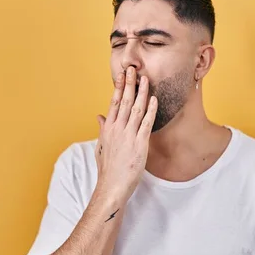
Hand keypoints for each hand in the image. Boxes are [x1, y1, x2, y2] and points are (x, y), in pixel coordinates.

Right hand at [94, 66, 157, 205]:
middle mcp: (117, 129)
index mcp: (108, 128)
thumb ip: (102, 129)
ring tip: (145, 79)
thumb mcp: (101, 146)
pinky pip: (146, 123)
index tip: (122, 75)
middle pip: (124, 101)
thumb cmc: (108, 168)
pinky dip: (151, 110)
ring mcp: (128, 135)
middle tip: (133, 69)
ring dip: (141, 92)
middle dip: (129, 84)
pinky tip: (154, 99)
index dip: (119, 87)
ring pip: (135, 109)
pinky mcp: (139, 143)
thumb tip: (99, 116)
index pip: (114, 102)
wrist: (112, 185)